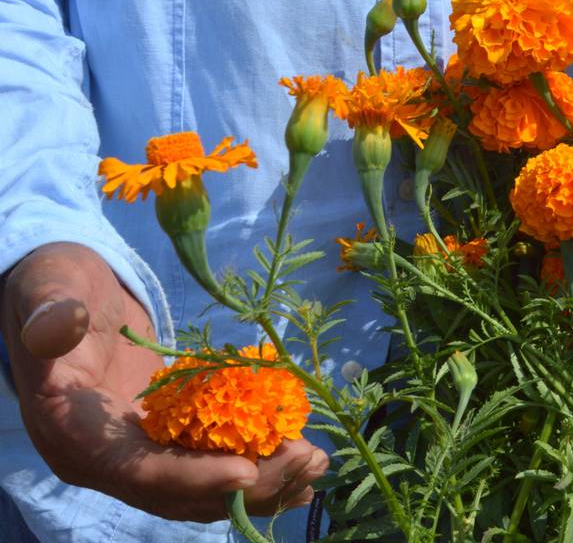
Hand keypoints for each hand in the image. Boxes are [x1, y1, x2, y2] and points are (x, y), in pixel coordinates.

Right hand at [1, 242, 328, 521]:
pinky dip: (257, 466)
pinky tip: (300, 462)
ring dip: (263, 482)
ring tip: (315, 463)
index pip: (137, 473)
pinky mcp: (166, 440)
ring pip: (204, 488)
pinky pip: (213, 465)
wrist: (63, 295)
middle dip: (248, 485)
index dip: (192, 477)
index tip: (248, 472)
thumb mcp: (50, 287)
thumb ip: (52, 311)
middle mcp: (107, 459)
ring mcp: (138, 453)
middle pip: (181, 493)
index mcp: (73, 435)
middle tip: (307, 462)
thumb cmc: (56, 286)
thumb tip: (58, 326)